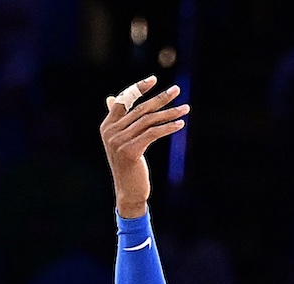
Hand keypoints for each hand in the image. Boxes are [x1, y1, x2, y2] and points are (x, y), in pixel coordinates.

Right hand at [101, 76, 187, 219]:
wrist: (128, 193)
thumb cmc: (128, 167)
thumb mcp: (122, 141)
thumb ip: (119, 120)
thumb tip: (112, 98)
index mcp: (107, 126)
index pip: (123, 100)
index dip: (138, 88)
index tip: (154, 79)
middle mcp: (111, 132)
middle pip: (140, 109)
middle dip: (161, 98)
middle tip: (177, 90)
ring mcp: (119, 142)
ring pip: (149, 121)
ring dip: (170, 113)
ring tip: (186, 108)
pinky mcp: (130, 151)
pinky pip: (153, 133)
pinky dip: (168, 128)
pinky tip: (180, 124)